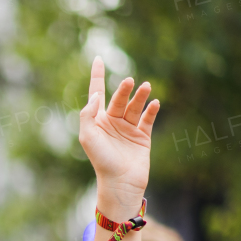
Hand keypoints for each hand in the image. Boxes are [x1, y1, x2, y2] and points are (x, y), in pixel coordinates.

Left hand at [78, 56, 158, 214]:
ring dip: (140, 96)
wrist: (120, 182)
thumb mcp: (87, 136)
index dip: (97, 76)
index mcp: (96, 122)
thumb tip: (96, 94)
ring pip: (135, 107)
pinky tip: (154, 103)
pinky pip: (148, 119)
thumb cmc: (100, 161)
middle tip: (129, 81)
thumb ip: (88, 114)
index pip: (97, 94)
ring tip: (145, 87)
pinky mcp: (142, 137)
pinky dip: (151, 110)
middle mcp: (112, 123)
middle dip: (124, 90)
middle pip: (118, 99)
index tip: (98, 58)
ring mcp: (128, 130)